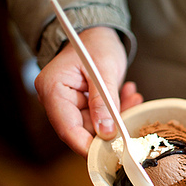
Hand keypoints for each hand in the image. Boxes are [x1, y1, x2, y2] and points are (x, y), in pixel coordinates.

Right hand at [35, 27, 142, 156]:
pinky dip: (117, 111)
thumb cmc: (96, 44)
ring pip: (96, 126)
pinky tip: (129, 95)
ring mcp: (70, 104)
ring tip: (132, 98)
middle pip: (82, 130)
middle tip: (132, 114)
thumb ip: (104, 102)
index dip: (87, 145)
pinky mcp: (83, 106)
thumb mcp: (104, 70)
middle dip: (110, 128)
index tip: (110, 152)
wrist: (97, 33)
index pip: (67, 128)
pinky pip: (101, 118)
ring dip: (118, 116)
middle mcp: (57, 100)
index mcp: (53, 89)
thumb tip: (106, 132)